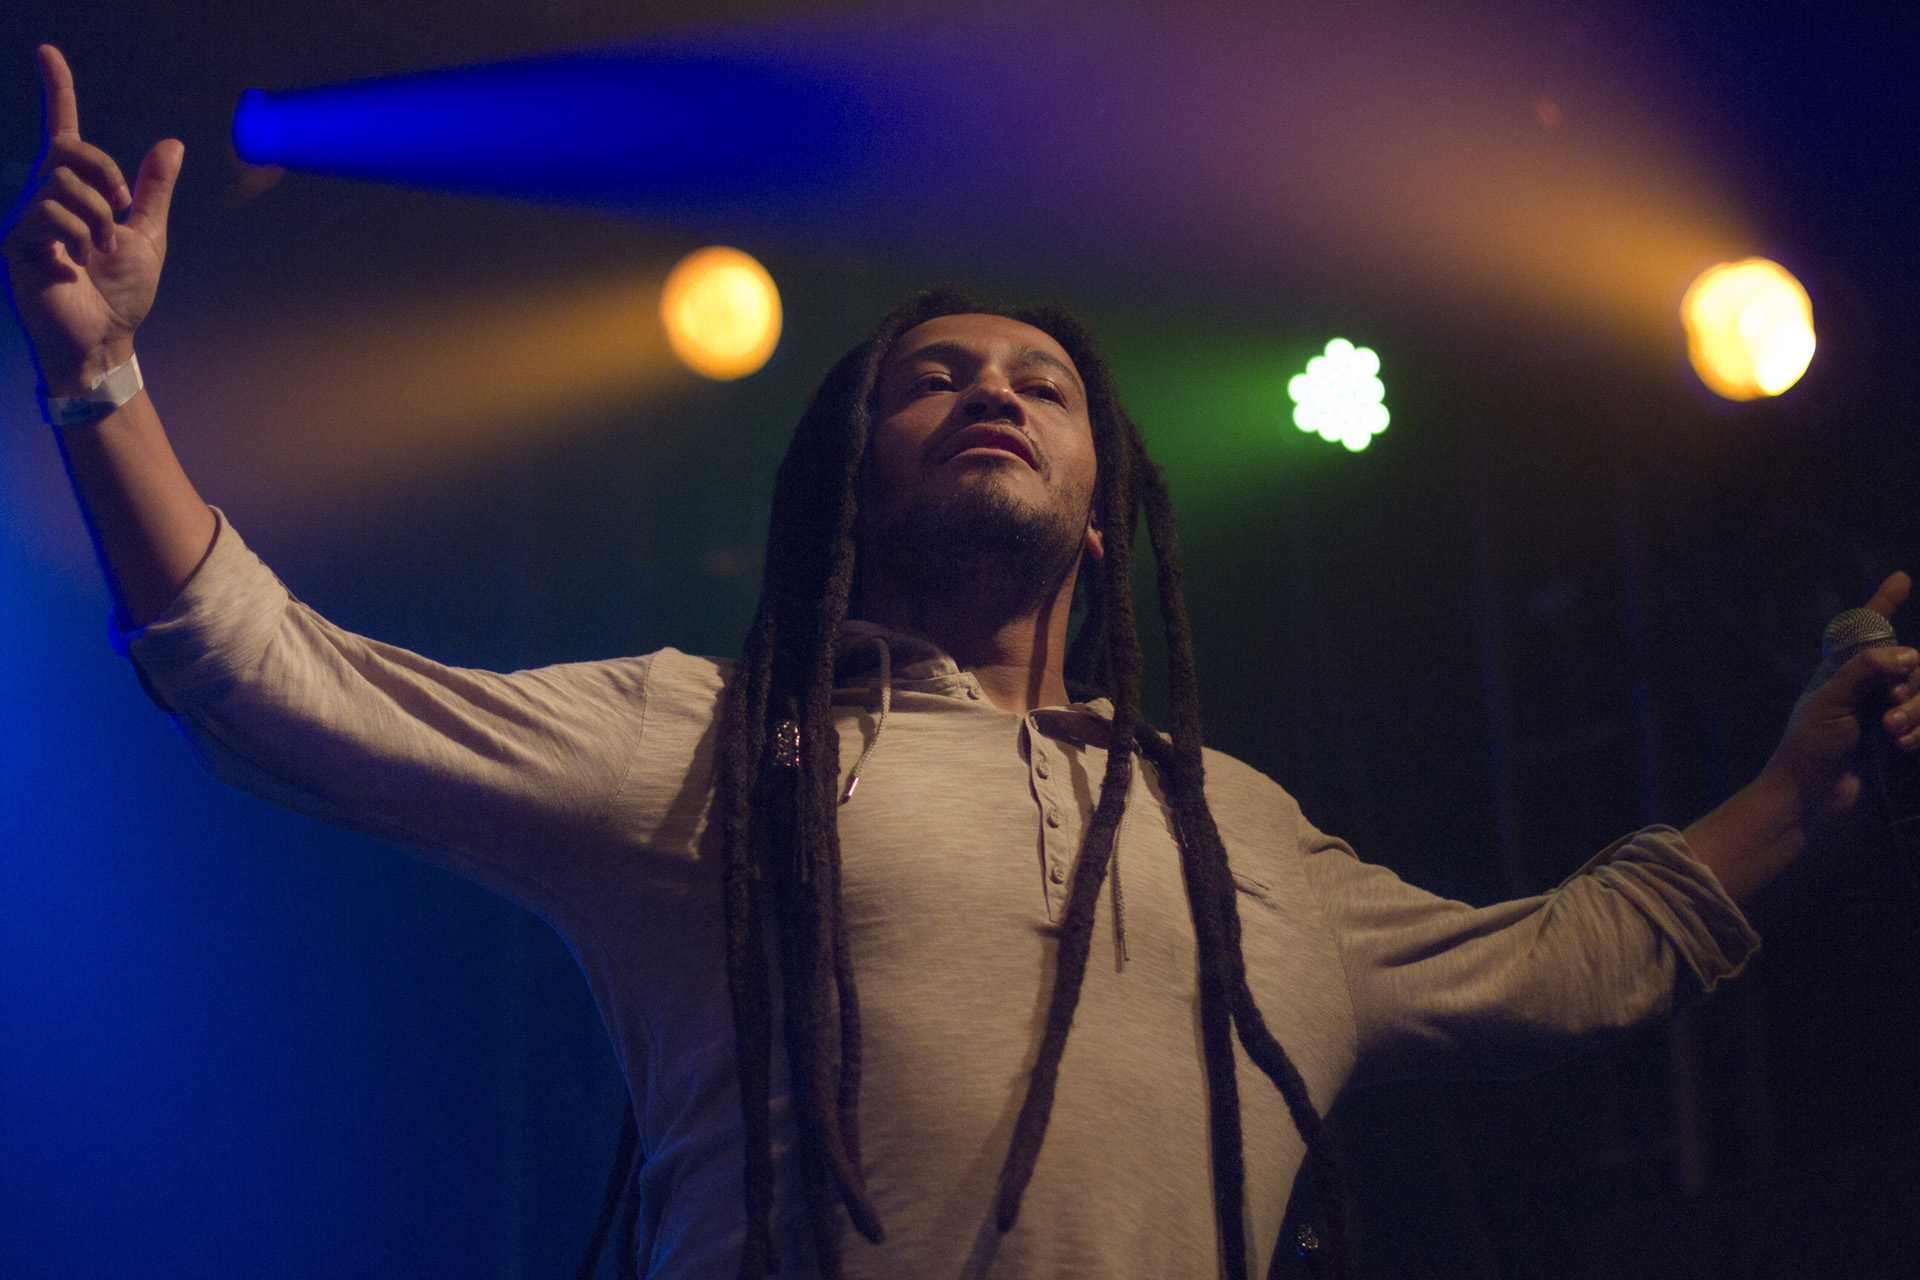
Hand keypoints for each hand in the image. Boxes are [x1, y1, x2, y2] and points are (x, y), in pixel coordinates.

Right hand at [1, 45, 181, 396]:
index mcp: (72, 192)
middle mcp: (41, 197)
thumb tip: (170, 144)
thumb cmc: (120, 294)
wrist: (104, 339)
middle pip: (68, 150)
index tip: (49, 52)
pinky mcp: (12, 241)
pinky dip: (77, 235)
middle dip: (107, 175)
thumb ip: (153, 190)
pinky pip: (48, 213)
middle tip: (122, 210)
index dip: (58, 90)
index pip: (62, 132)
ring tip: (98, 250)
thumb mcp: (147, 235)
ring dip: (98, 218)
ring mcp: (23, 218)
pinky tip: (77, 260)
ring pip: (63, 184)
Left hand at [1764, 571, 1919, 821]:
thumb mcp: (1830, 701)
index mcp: (1842, 671)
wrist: (1811, 799)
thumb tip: (1908, 655)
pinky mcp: (1900, 740)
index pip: (1867, 631)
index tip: (1900, 578)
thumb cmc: (1809, 747)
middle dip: (1909, 684)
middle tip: (1890, 707)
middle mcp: (1867, 686)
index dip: (1883, 604)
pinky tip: (1901, 748)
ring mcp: (1885, 713)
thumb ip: (1865, 671)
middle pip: (1911, 665)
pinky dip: (1918, 732)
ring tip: (1892, 734)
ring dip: (1915, 711)